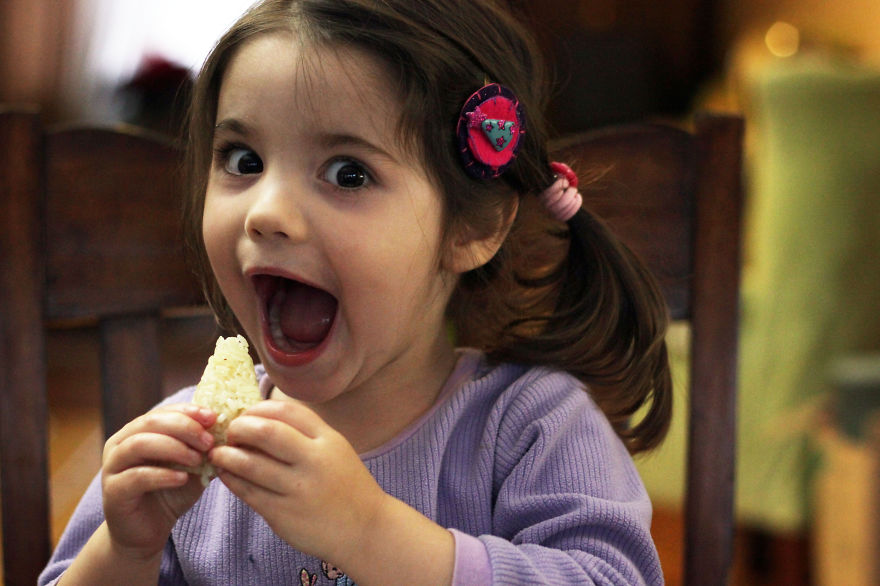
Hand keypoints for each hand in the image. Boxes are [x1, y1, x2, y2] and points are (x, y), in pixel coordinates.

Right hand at [101, 404, 215, 559]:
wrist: (147, 533)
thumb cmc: (170, 493)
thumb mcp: (192, 467)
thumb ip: (204, 448)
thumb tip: (228, 430)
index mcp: (138, 431)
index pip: (163, 411)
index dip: (188, 411)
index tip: (213, 417)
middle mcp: (120, 443)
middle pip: (150, 422)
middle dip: (184, 427)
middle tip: (208, 441)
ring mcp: (112, 466)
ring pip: (139, 444)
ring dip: (174, 448)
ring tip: (198, 459)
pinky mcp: (113, 492)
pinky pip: (136, 477)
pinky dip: (162, 475)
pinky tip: (183, 479)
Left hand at [208, 400, 387, 562]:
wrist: (366, 529)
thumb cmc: (346, 486)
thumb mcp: (335, 449)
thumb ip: (304, 434)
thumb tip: (259, 420)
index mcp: (327, 439)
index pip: (285, 410)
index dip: (258, 409)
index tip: (246, 415)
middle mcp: (313, 461)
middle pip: (266, 432)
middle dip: (239, 428)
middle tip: (230, 433)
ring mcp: (298, 489)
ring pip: (250, 464)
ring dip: (226, 456)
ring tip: (218, 455)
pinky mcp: (283, 515)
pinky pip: (248, 492)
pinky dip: (231, 480)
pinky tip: (226, 475)